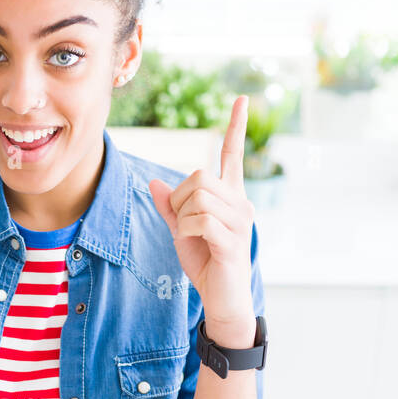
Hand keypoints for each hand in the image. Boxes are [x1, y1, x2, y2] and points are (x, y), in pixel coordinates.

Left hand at [149, 95, 256, 333]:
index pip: (233, 155)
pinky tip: (195, 244)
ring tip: (192, 236)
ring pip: (198, 197)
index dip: (236, 128)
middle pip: (200, 177)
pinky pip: (200, 220)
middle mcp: (240, 203)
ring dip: (183, 216)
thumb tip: (155, 183)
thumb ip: (171, 207)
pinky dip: (187, 230)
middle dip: (180, 198)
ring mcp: (240, 221)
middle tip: (184, 223)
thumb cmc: (206, 263)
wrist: (222, 299)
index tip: (242, 99)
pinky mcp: (233, 240)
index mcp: (230, 197)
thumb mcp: (182, 231)